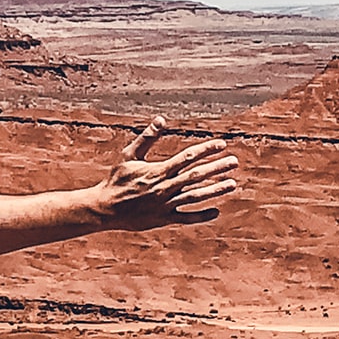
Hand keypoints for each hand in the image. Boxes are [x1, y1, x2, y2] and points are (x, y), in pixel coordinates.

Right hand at [88, 117, 238, 229]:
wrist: (104, 209)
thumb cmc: (116, 179)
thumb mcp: (128, 155)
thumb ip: (147, 138)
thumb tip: (162, 119)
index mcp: (157, 170)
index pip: (186, 158)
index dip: (205, 150)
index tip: (221, 144)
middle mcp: (164, 188)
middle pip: (196, 176)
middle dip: (216, 168)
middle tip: (234, 162)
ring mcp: (165, 204)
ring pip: (195, 196)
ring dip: (215, 190)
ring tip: (232, 183)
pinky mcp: (163, 218)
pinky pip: (186, 218)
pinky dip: (201, 216)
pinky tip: (216, 211)